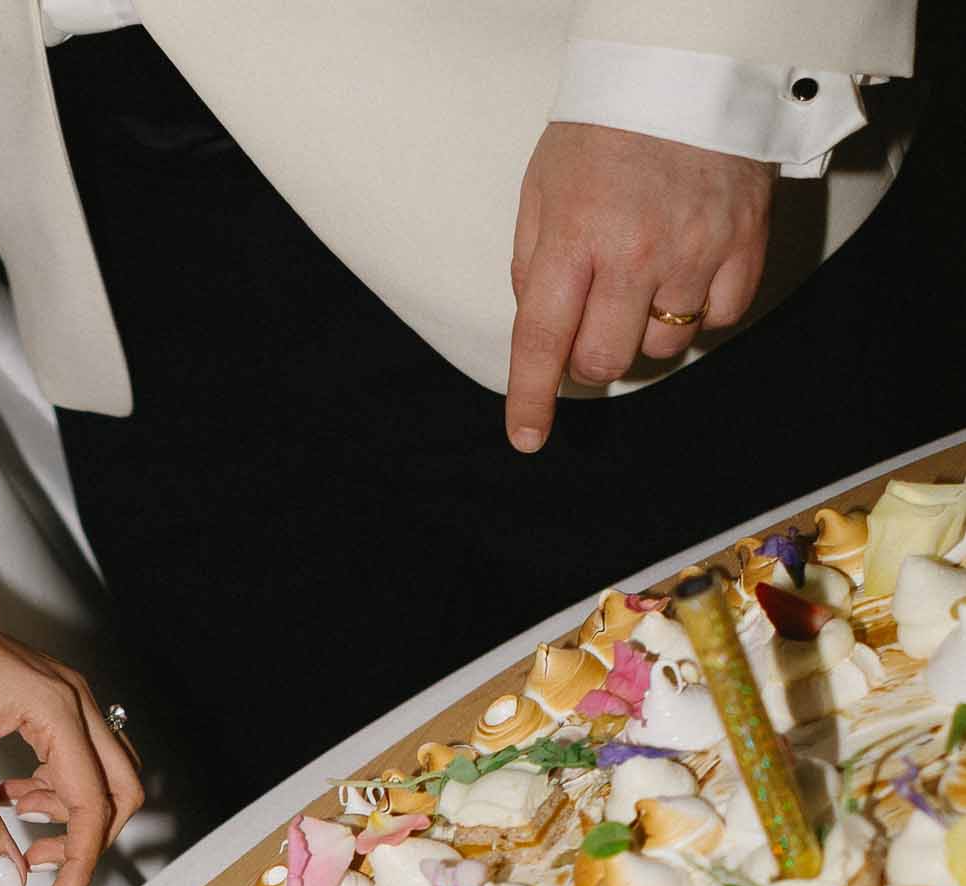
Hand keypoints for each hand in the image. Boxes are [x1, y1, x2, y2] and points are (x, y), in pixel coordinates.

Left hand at [0, 580, 143, 885]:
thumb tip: (6, 884)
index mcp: (55, 711)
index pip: (92, 806)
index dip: (78, 866)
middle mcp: (71, 697)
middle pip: (119, 788)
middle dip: (88, 841)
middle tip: (40, 871)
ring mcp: (59, 691)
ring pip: (102, 770)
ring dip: (73, 813)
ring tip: (19, 830)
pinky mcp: (41, 692)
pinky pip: (74, 751)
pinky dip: (53, 786)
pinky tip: (7, 796)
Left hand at [506, 123, 774, 452]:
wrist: (691, 63)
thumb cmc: (607, 126)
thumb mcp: (543, 188)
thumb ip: (533, 265)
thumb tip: (539, 333)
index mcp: (575, 235)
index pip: (543, 340)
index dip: (531, 398)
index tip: (527, 437)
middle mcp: (635, 251)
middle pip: (605, 360)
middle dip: (590, 353)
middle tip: (592, 314)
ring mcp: (695, 250)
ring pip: (661, 345)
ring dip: (644, 328)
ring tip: (644, 274)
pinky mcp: (745, 243)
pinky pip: (718, 319)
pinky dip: (699, 309)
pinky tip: (687, 270)